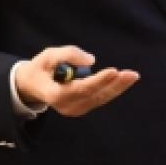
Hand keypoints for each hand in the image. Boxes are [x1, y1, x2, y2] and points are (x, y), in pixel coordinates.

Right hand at [15, 46, 139, 116]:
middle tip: (132, 74)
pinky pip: (99, 99)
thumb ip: (68, 54)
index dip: (98, 81)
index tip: (113, 71)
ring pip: (100, 99)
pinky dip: (111, 90)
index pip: (80, 89)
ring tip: (132, 76)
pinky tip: (123, 80)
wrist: (33, 86)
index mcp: (55, 95)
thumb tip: (92, 60)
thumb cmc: (40, 68)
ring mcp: (75, 110)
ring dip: (117, 88)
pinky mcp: (81, 108)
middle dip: (114, 85)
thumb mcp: (48, 56)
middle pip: (94, 96)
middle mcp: (67, 106)